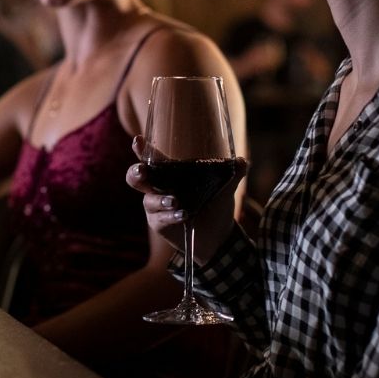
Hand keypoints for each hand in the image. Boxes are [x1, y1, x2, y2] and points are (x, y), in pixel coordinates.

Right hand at [125, 135, 243, 264]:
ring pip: (149, 200)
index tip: (138, 141)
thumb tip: (243, 161)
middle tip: (142, 171)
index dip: (142, 149)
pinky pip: (159, 218)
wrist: (218, 237)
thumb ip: (232, 173)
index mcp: (169, 173)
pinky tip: (183, 215)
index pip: (152, 158)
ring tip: (175, 201)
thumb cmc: (214, 206)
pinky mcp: (159, 224)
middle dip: (135, 173)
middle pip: (136, 178)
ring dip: (160, 199)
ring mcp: (156, 207)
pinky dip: (171, 215)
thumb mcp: (224, 188)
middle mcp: (158, 188)